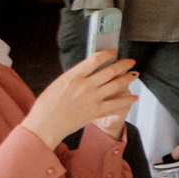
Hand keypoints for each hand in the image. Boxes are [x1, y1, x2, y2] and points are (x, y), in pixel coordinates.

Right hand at [23, 51, 138, 145]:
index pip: (95, 60)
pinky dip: (127, 99)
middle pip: (110, 71)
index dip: (107, 54)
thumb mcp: (59, 84)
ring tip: (134, 74)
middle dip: (123, 64)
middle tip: (130, 61)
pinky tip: (134, 97)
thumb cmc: (47, 106)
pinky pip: (117, 103)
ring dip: (128, 78)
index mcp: (73, 76)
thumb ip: (75, 77)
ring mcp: (92, 98)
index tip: (112, 52)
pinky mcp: (96, 111)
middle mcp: (85, 85)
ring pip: (117, 84)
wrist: (45, 125)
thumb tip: (89, 70)